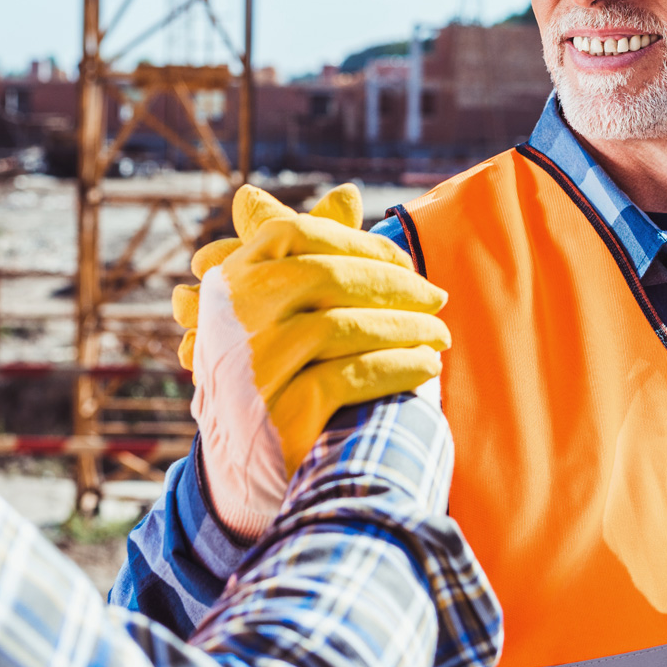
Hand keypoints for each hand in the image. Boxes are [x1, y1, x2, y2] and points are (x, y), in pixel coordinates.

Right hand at [171, 183, 449, 537]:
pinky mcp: (279, 412)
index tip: (405, 262)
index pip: (293, 233)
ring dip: (407, 328)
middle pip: (325, 276)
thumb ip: (308, 250)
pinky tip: (426, 368)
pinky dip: (399, 367)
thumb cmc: (268, 375)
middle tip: (438, 299)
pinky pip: (354, 376)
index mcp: (226, 284)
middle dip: (394, 284)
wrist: (241, 473)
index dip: (356, 241)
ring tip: (441, 337)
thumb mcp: (273, 312)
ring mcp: (250, 366)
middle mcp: (229, 320)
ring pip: (344, 326)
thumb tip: (346, 192)